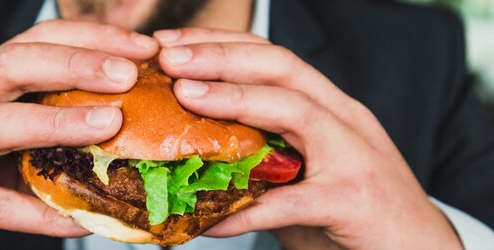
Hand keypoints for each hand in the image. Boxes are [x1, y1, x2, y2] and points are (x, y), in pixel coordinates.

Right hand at [0, 20, 157, 248]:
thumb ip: (27, 131)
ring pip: (0, 123)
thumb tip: (106, 133)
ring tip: (111, 123)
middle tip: (131, 70)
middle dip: (78, 61)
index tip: (138, 48)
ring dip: (60, 121)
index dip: (88, 40)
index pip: (31, 42)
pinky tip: (81, 221)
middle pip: (15, 64)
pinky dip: (40, 214)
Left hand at [153, 28, 461, 248]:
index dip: (221, 44)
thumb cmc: (353, 212)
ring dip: (234, 98)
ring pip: (294, 109)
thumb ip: (261, 159)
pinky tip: (209, 219)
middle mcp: (343, 120)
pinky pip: (291, 202)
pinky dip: (248, 209)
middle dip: (221, 55)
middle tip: (168, 59)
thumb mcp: (304, 172)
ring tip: (185, 96)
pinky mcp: (354, 200)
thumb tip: (194, 156)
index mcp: (328, 107)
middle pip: (281, 66)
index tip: (171, 45)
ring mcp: (354, 156)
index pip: (272, 57)